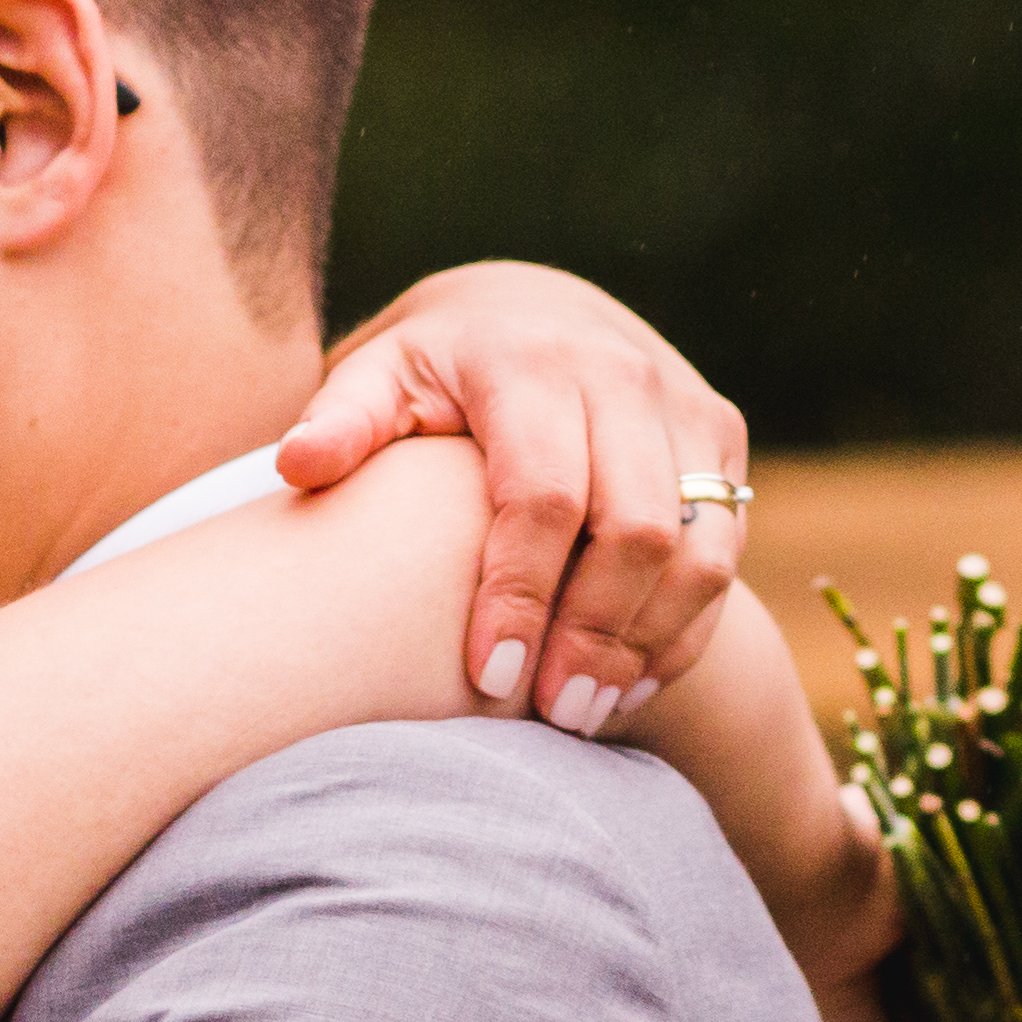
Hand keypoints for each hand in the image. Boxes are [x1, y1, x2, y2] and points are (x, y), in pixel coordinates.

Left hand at [283, 263, 748, 727]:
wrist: (531, 307)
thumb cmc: (434, 367)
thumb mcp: (377, 375)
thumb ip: (342, 421)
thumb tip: (296, 466)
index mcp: (530, 360)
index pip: (544, 496)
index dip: (521, 594)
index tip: (486, 677)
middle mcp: (623, 374)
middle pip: (638, 529)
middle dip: (595, 634)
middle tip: (548, 712)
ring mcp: (684, 405)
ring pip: (700, 548)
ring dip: (648, 643)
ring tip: (586, 713)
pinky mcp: (720, 437)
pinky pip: (725, 550)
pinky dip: (685, 627)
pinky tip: (631, 684)